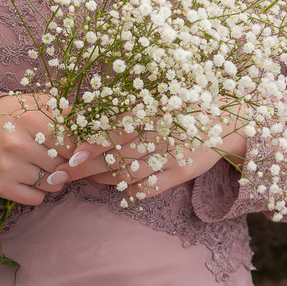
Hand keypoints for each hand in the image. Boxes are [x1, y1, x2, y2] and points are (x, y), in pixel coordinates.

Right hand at [0, 95, 72, 204]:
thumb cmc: (6, 117)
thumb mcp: (30, 104)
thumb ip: (59, 109)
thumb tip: (85, 119)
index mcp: (28, 119)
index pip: (69, 141)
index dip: (74, 145)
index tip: (69, 145)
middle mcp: (17, 144)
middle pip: (62, 164)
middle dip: (64, 163)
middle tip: (57, 157)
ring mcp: (8, 167)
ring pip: (52, 183)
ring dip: (53, 178)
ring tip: (43, 167)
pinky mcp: (1, 187)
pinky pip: (36, 198)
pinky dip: (38, 191)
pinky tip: (31, 178)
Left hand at [67, 109, 248, 199]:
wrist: (227, 119)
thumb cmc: (185, 103)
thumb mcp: (159, 97)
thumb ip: (129, 106)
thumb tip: (86, 110)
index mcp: (154, 110)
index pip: (117, 130)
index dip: (92, 143)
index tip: (69, 152)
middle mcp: (162, 134)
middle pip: (117, 155)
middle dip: (85, 167)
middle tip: (59, 174)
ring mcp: (172, 156)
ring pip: (129, 173)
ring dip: (101, 178)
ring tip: (80, 179)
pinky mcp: (180, 173)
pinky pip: (148, 187)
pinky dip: (127, 188)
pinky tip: (113, 185)